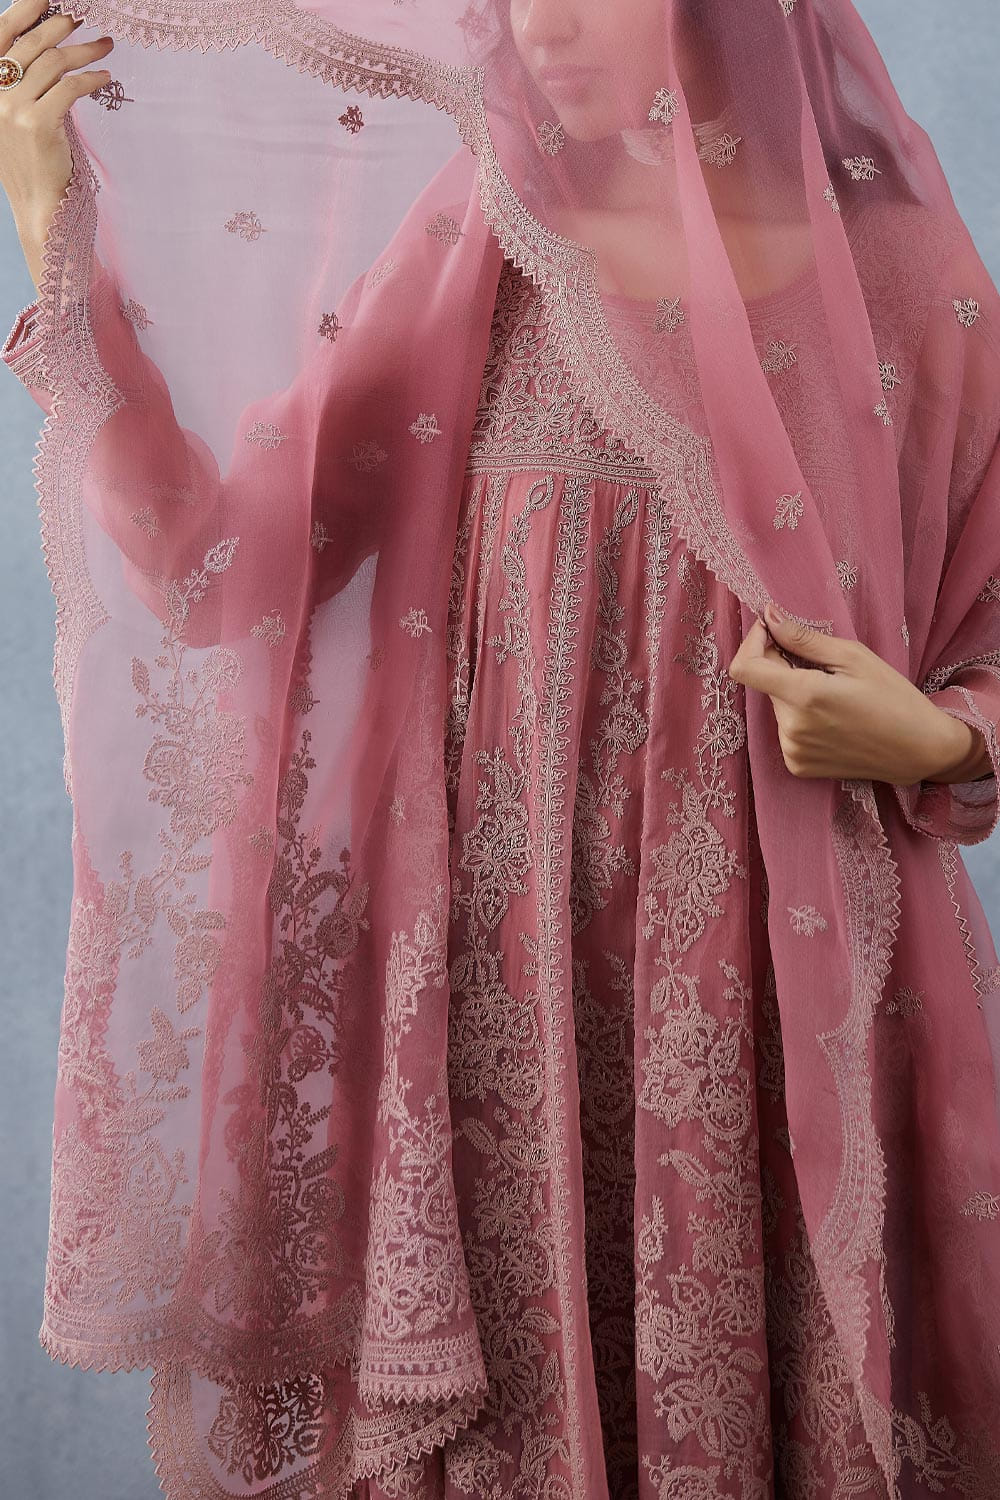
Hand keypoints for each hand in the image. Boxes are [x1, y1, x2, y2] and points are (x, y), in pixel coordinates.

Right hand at [0, 0, 113, 293]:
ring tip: (106, 46)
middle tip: (87, 19)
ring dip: (84, 49)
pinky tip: (105, 77)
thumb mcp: (17, 117)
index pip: (0, 34)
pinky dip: (91, 78)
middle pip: (31, 42)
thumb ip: (25, 83)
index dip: (25, 10)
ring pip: (53, 62)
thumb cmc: (34, 164)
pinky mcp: (38, 125)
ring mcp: (12, 110)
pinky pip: (69, 88)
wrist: (37, 209)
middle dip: (62, 25)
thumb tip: (50, 44)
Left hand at [727, 601, 988, 786]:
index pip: (744, 668)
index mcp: (804, 697)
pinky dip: (802, 719)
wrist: (919, 749)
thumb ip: (803, 639)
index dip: (753, 643)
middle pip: (766, 684)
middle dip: (784, 667)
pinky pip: (786, 731)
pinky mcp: (798, 766)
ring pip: (777, 706)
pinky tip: (833, 720)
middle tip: (823, 667)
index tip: (772, 631)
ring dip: (794, 694)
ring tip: (834, 697)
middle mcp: (791, 728)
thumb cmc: (894, 697)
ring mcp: (793, 751)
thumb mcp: (854, 657)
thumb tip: (769, 616)